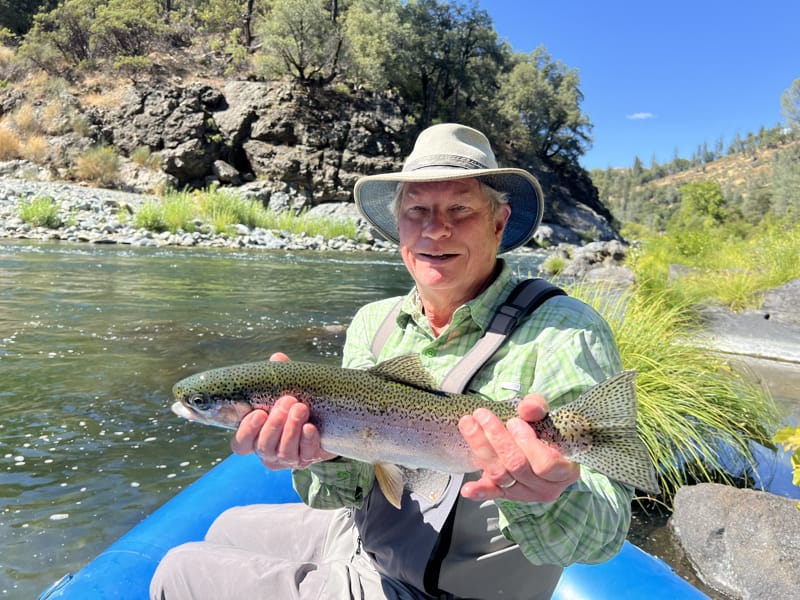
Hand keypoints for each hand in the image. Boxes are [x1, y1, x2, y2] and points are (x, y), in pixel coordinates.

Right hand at [230, 352, 336, 468]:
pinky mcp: (308, 459)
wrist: (325, 418)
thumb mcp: (287, 388)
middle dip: (275, 424)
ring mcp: (288, 458)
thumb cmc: (296, 402)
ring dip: (292, 429)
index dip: (247, 431)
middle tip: (288, 401)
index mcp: (255, 436)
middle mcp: (268, 451)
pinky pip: (306, 454)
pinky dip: (307, 440)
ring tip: (300, 408)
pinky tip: (310, 427)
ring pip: (284, 452)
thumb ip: (278, 376)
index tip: (259, 412)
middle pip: (264, 446)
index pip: (241, 444)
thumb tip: (277, 359)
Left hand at [457, 393, 579, 502]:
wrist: (542, 445)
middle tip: (482, 415)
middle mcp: (546, 488)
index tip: (513, 422)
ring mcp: (526, 493)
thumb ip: (538, 408)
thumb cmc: (548, 432)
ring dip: (482, 449)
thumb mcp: (547, 415)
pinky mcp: (508, 494)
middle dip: (497, 439)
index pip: (546, 464)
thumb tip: (526, 409)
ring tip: (468, 425)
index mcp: (564, 471)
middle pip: (518, 466)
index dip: (528, 443)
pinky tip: (468, 489)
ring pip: (501, 475)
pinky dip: (480, 491)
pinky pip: (493, 493)